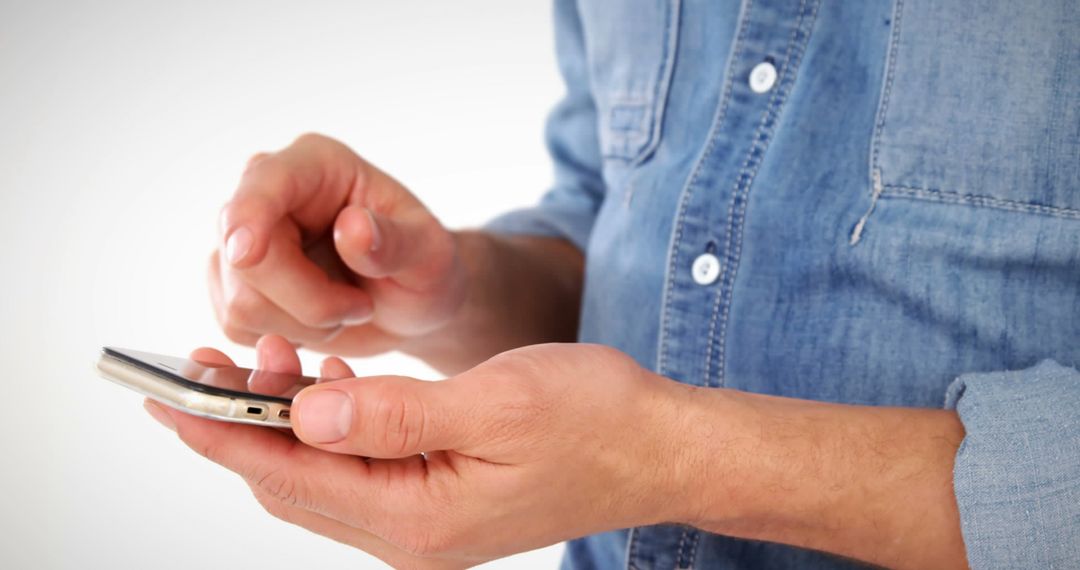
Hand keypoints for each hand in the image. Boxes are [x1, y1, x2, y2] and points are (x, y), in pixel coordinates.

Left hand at [143, 336, 691, 567]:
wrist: (660, 449)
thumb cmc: (594, 419)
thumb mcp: (495, 404)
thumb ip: (394, 415)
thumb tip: (302, 416)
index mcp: (419, 517)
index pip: (290, 476)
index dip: (221, 433)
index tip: (168, 394)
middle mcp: (412, 535)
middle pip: (293, 484)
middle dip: (242, 424)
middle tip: (213, 360)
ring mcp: (426, 525)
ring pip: (322, 477)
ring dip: (286, 422)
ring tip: (272, 362)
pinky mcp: (440, 503)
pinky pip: (360, 471)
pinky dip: (331, 427)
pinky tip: (333, 386)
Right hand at [211, 133, 465, 355]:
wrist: (412, 305)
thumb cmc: (424, 268)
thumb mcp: (429, 254)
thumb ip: (396, 240)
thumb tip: (352, 227)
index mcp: (317, 165)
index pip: (265, 181)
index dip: (248, 216)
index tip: (245, 254)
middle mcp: (270, 193)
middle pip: (246, 259)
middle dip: (308, 302)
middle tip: (361, 306)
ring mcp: (245, 239)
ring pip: (240, 302)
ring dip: (302, 325)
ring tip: (348, 310)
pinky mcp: (235, 284)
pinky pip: (237, 327)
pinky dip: (286, 338)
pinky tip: (322, 322)